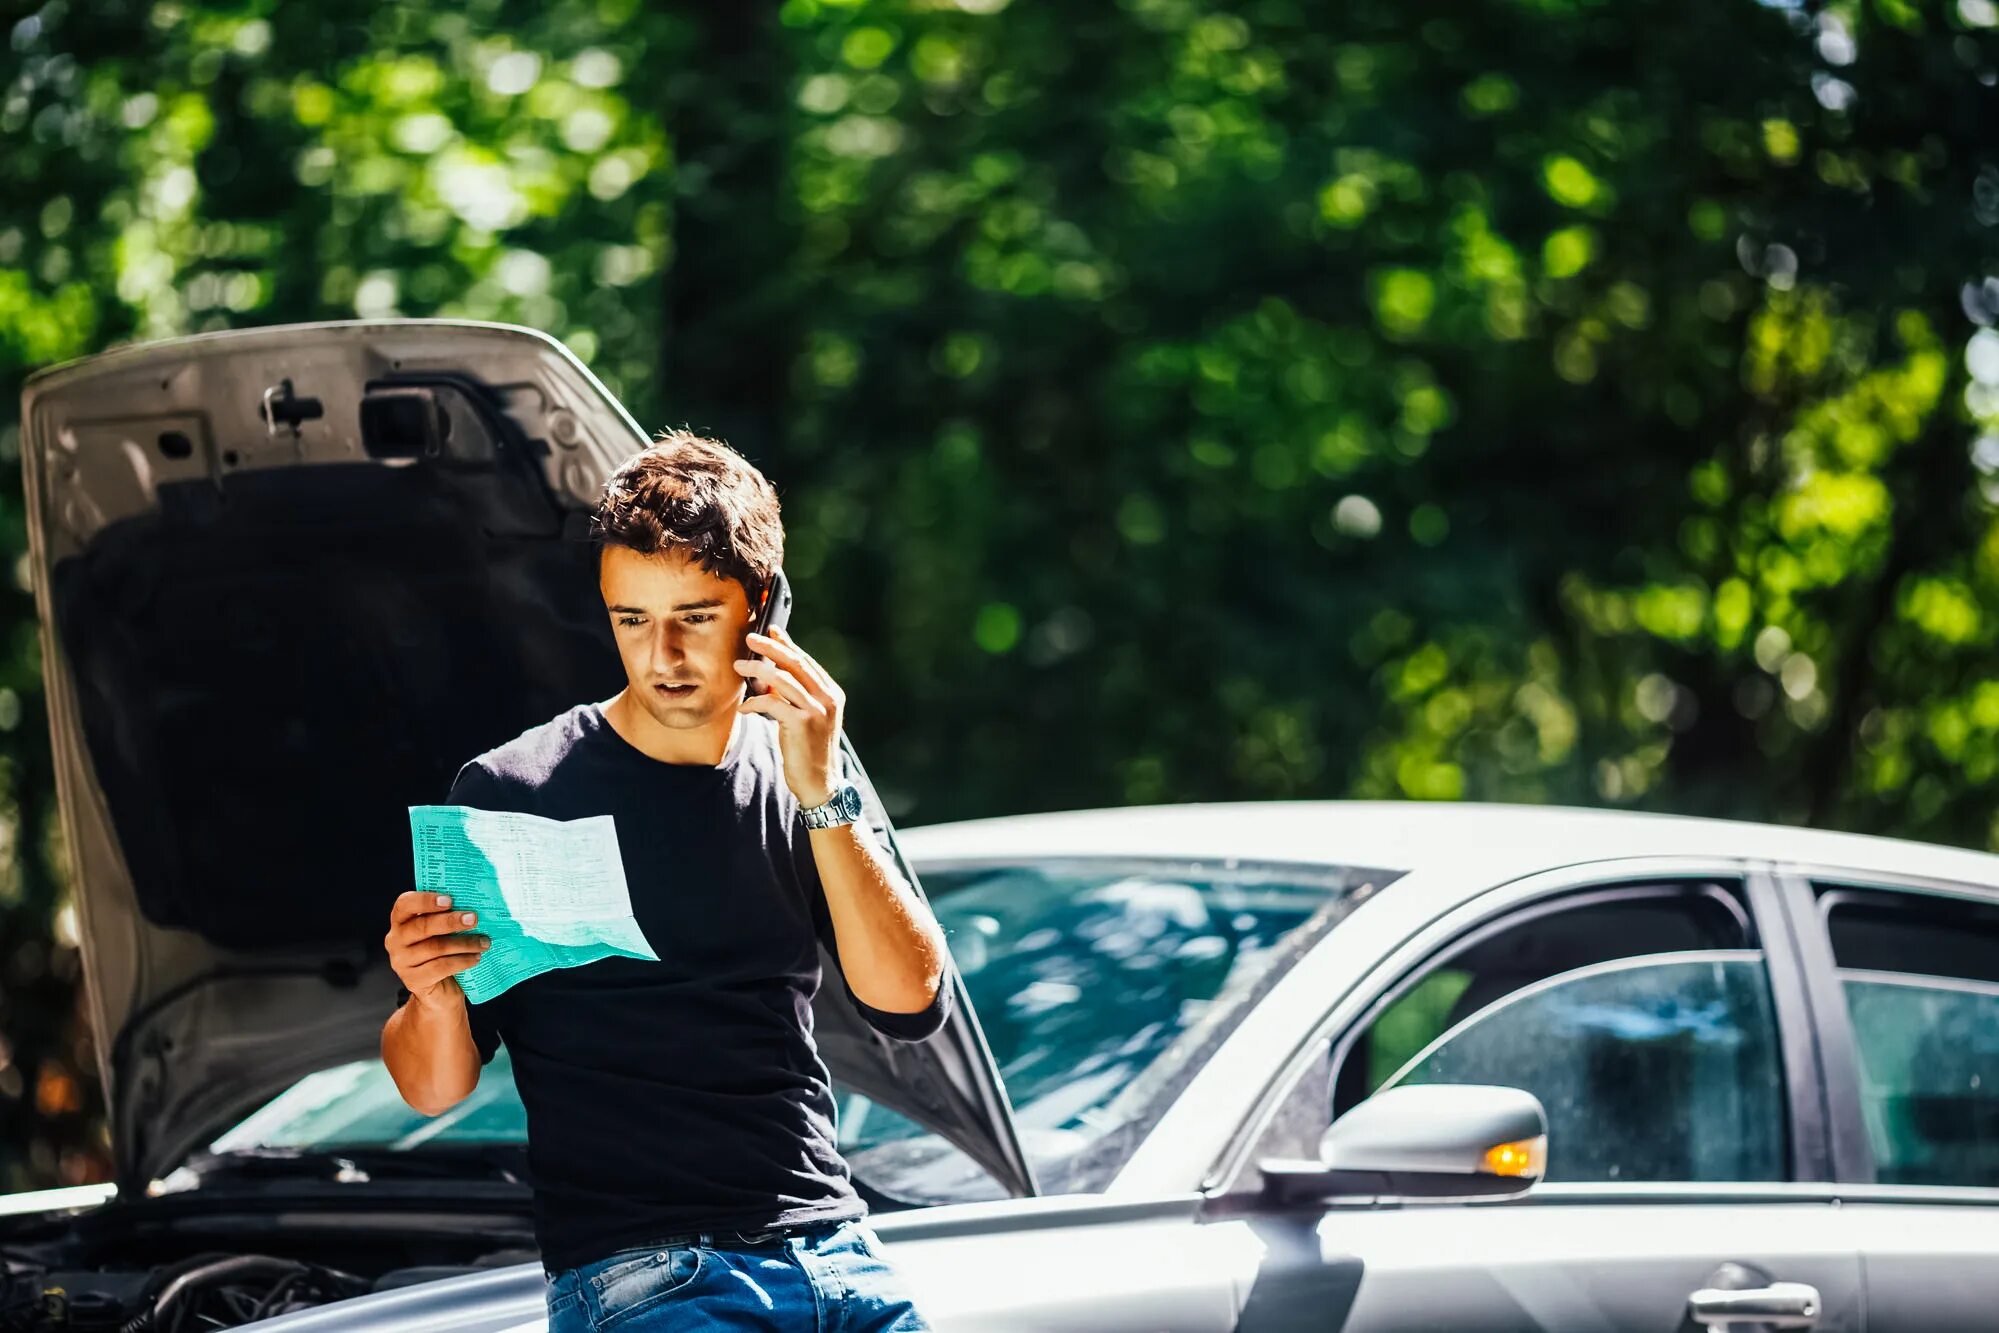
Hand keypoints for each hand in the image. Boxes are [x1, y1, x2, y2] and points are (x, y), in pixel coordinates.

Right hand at [385, 890, 489, 1010]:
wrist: (440, 990)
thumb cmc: (443, 952)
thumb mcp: (442, 931)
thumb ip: (448, 915)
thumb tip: (475, 901)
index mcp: (401, 921)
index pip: (405, 904)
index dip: (425, 900)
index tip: (449, 900)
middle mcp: (395, 940)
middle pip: (422, 926)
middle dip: (450, 921)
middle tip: (473, 919)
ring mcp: (401, 962)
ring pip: (434, 948)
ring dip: (464, 943)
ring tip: (484, 942)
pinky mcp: (413, 980)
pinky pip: (440, 967)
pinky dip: (461, 961)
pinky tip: (476, 957)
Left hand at [734, 624, 843, 806]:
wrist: (820, 784)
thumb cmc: (809, 750)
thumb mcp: (806, 718)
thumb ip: (795, 696)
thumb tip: (770, 675)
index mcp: (832, 694)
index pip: (806, 662)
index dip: (787, 644)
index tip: (770, 630)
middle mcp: (828, 699)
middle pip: (795, 664)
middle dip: (771, 648)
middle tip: (749, 638)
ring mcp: (817, 711)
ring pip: (783, 680)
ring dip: (757, 670)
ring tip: (738, 667)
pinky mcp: (802, 724)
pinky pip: (773, 703)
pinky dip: (755, 702)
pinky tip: (745, 707)